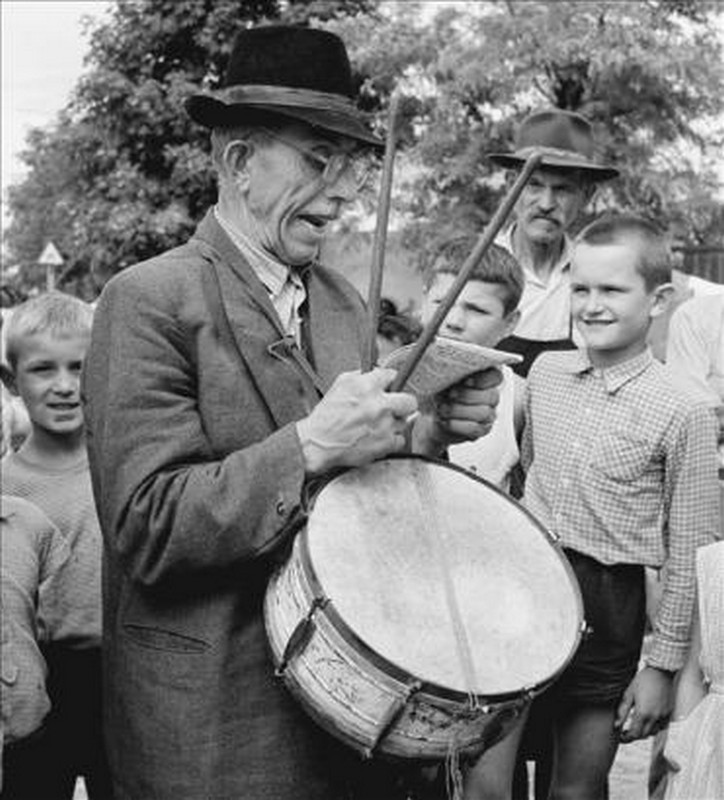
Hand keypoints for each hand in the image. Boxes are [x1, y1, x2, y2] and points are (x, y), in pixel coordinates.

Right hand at [296, 368, 417, 475]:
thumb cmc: (326, 417)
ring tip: (377, 425)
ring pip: (405, 422)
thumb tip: (377, 371)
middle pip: (410, 400)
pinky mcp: (385, 443)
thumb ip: (360, 375)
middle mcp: (378, 405)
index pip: (392, 375)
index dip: (390, 381)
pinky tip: (378, 437)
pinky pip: (400, 440)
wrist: (318, 443)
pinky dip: (391, 440)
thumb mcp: (339, 385)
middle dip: (403, 403)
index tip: (389, 386)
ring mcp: (384, 425)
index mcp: (366, 386)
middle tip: (395, 407)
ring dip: (394, 422)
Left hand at [412, 367, 501, 455]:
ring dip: (459, 410)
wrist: (436, 413)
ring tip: (442, 408)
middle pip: (492, 396)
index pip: (496, 377)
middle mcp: (491, 396)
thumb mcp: (446, 379)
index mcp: (486, 379)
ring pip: (483, 413)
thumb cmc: (443, 391)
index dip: (483, 379)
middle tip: (450, 395)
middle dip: (467, 395)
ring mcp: (489, 414)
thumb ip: (454, 373)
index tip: (466, 381)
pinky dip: (458, 425)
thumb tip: (450, 369)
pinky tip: (445, 420)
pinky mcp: (482, 429)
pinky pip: (475, 429)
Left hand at [615, 666, 673, 742]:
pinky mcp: (669, 713)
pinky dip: (654, 727)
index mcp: (643, 713)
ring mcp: (663, 716)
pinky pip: (661, 727)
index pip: (634, 734)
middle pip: (644, 735)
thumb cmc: (644, 680)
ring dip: (644, 732)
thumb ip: (622, 710)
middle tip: (626, 732)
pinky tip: (648, 720)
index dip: (626, 738)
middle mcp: (655, 717)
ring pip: (653, 732)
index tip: (621, 737)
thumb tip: (616, 724)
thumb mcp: (629, 693)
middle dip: (634, 736)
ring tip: (636, 725)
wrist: (661, 672)